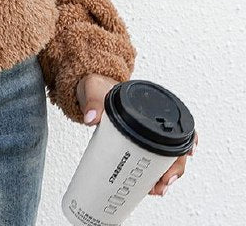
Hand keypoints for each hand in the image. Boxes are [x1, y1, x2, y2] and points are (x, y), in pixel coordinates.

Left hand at [77, 73, 198, 196]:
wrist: (89, 91)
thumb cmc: (97, 87)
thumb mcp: (94, 89)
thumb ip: (93, 102)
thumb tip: (91, 117)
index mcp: (148, 106)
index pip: (177, 123)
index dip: (188, 139)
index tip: (189, 153)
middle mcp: (151, 122)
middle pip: (174, 147)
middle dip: (174, 168)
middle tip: (164, 183)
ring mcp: (145, 135)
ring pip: (165, 159)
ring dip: (165, 176)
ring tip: (156, 190)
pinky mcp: (134, 145)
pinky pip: (150, 162)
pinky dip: (153, 176)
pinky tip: (150, 187)